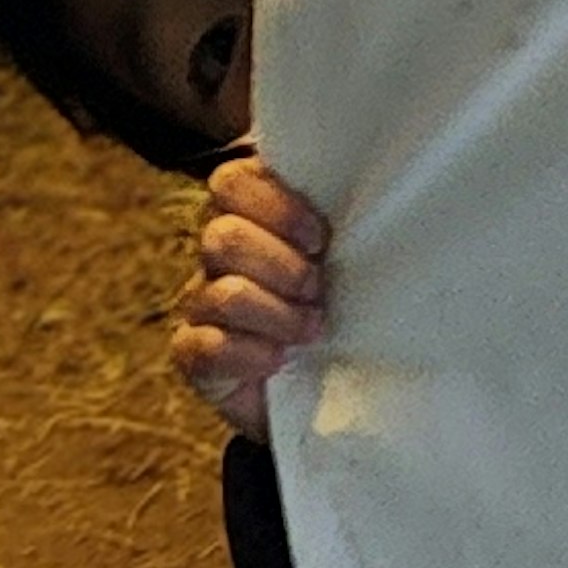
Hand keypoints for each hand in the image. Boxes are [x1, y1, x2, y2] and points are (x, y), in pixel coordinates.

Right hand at [168, 153, 331, 433]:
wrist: (333, 386)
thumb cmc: (347, 307)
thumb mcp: (352, 255)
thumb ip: (346, 215)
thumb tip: (373, 181)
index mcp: (250, 215)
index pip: (231, 182)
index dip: (277, 208)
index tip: (321, 239)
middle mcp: (218, 256)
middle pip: (223, 238)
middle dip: (284, 268)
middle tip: (318, 289)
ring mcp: (201, 306)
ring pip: (224, 295)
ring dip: (278, 315)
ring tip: (313, 329)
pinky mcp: (194, 357)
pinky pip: (203, 348)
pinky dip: (249, 355)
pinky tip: (278, 360)